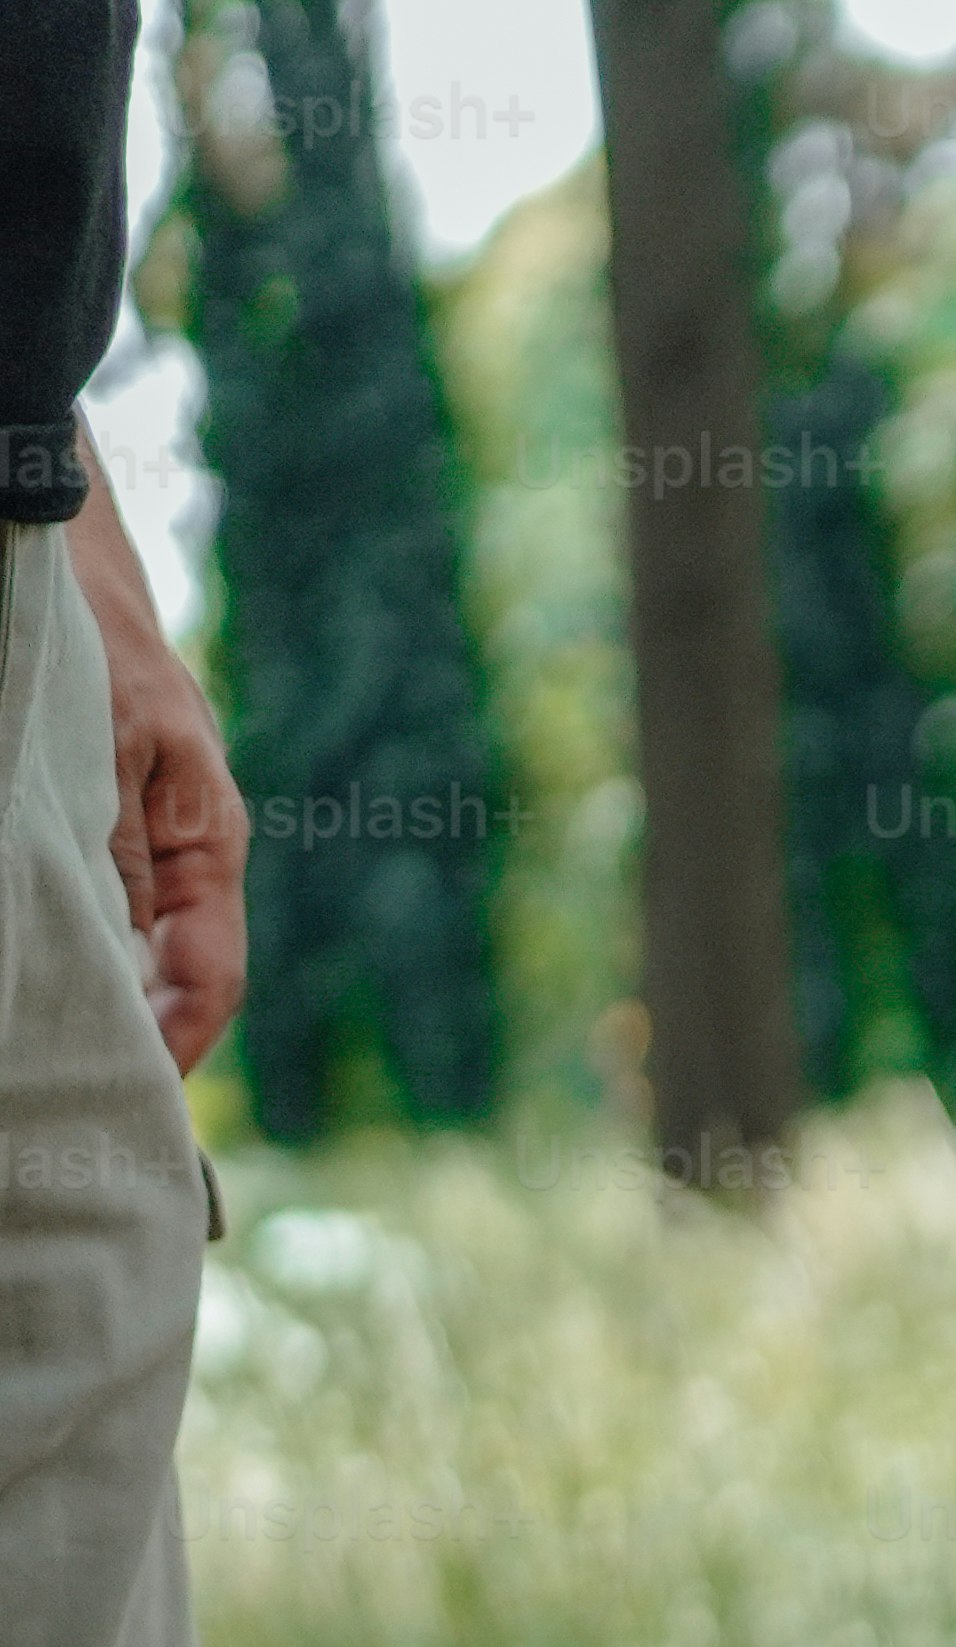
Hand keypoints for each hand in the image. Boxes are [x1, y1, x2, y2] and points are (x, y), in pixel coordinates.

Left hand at [63, 472, 238, 1078]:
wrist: (66, 554)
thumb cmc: (94, 644)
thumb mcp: (110, 751)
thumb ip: (119, 850)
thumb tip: (124, 952)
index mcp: (208, 840)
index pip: (211, 975)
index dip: (178, 1043)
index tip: (136, 1092)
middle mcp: (191, 848)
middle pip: (180, 972)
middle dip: (141, 1032)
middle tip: (85, 1084)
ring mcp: (157, 832)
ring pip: (143, 940)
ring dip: (110, 991)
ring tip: (63, 1039)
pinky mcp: (120, 814)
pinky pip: (115, 901)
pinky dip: (91, 944)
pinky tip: (53, 961)